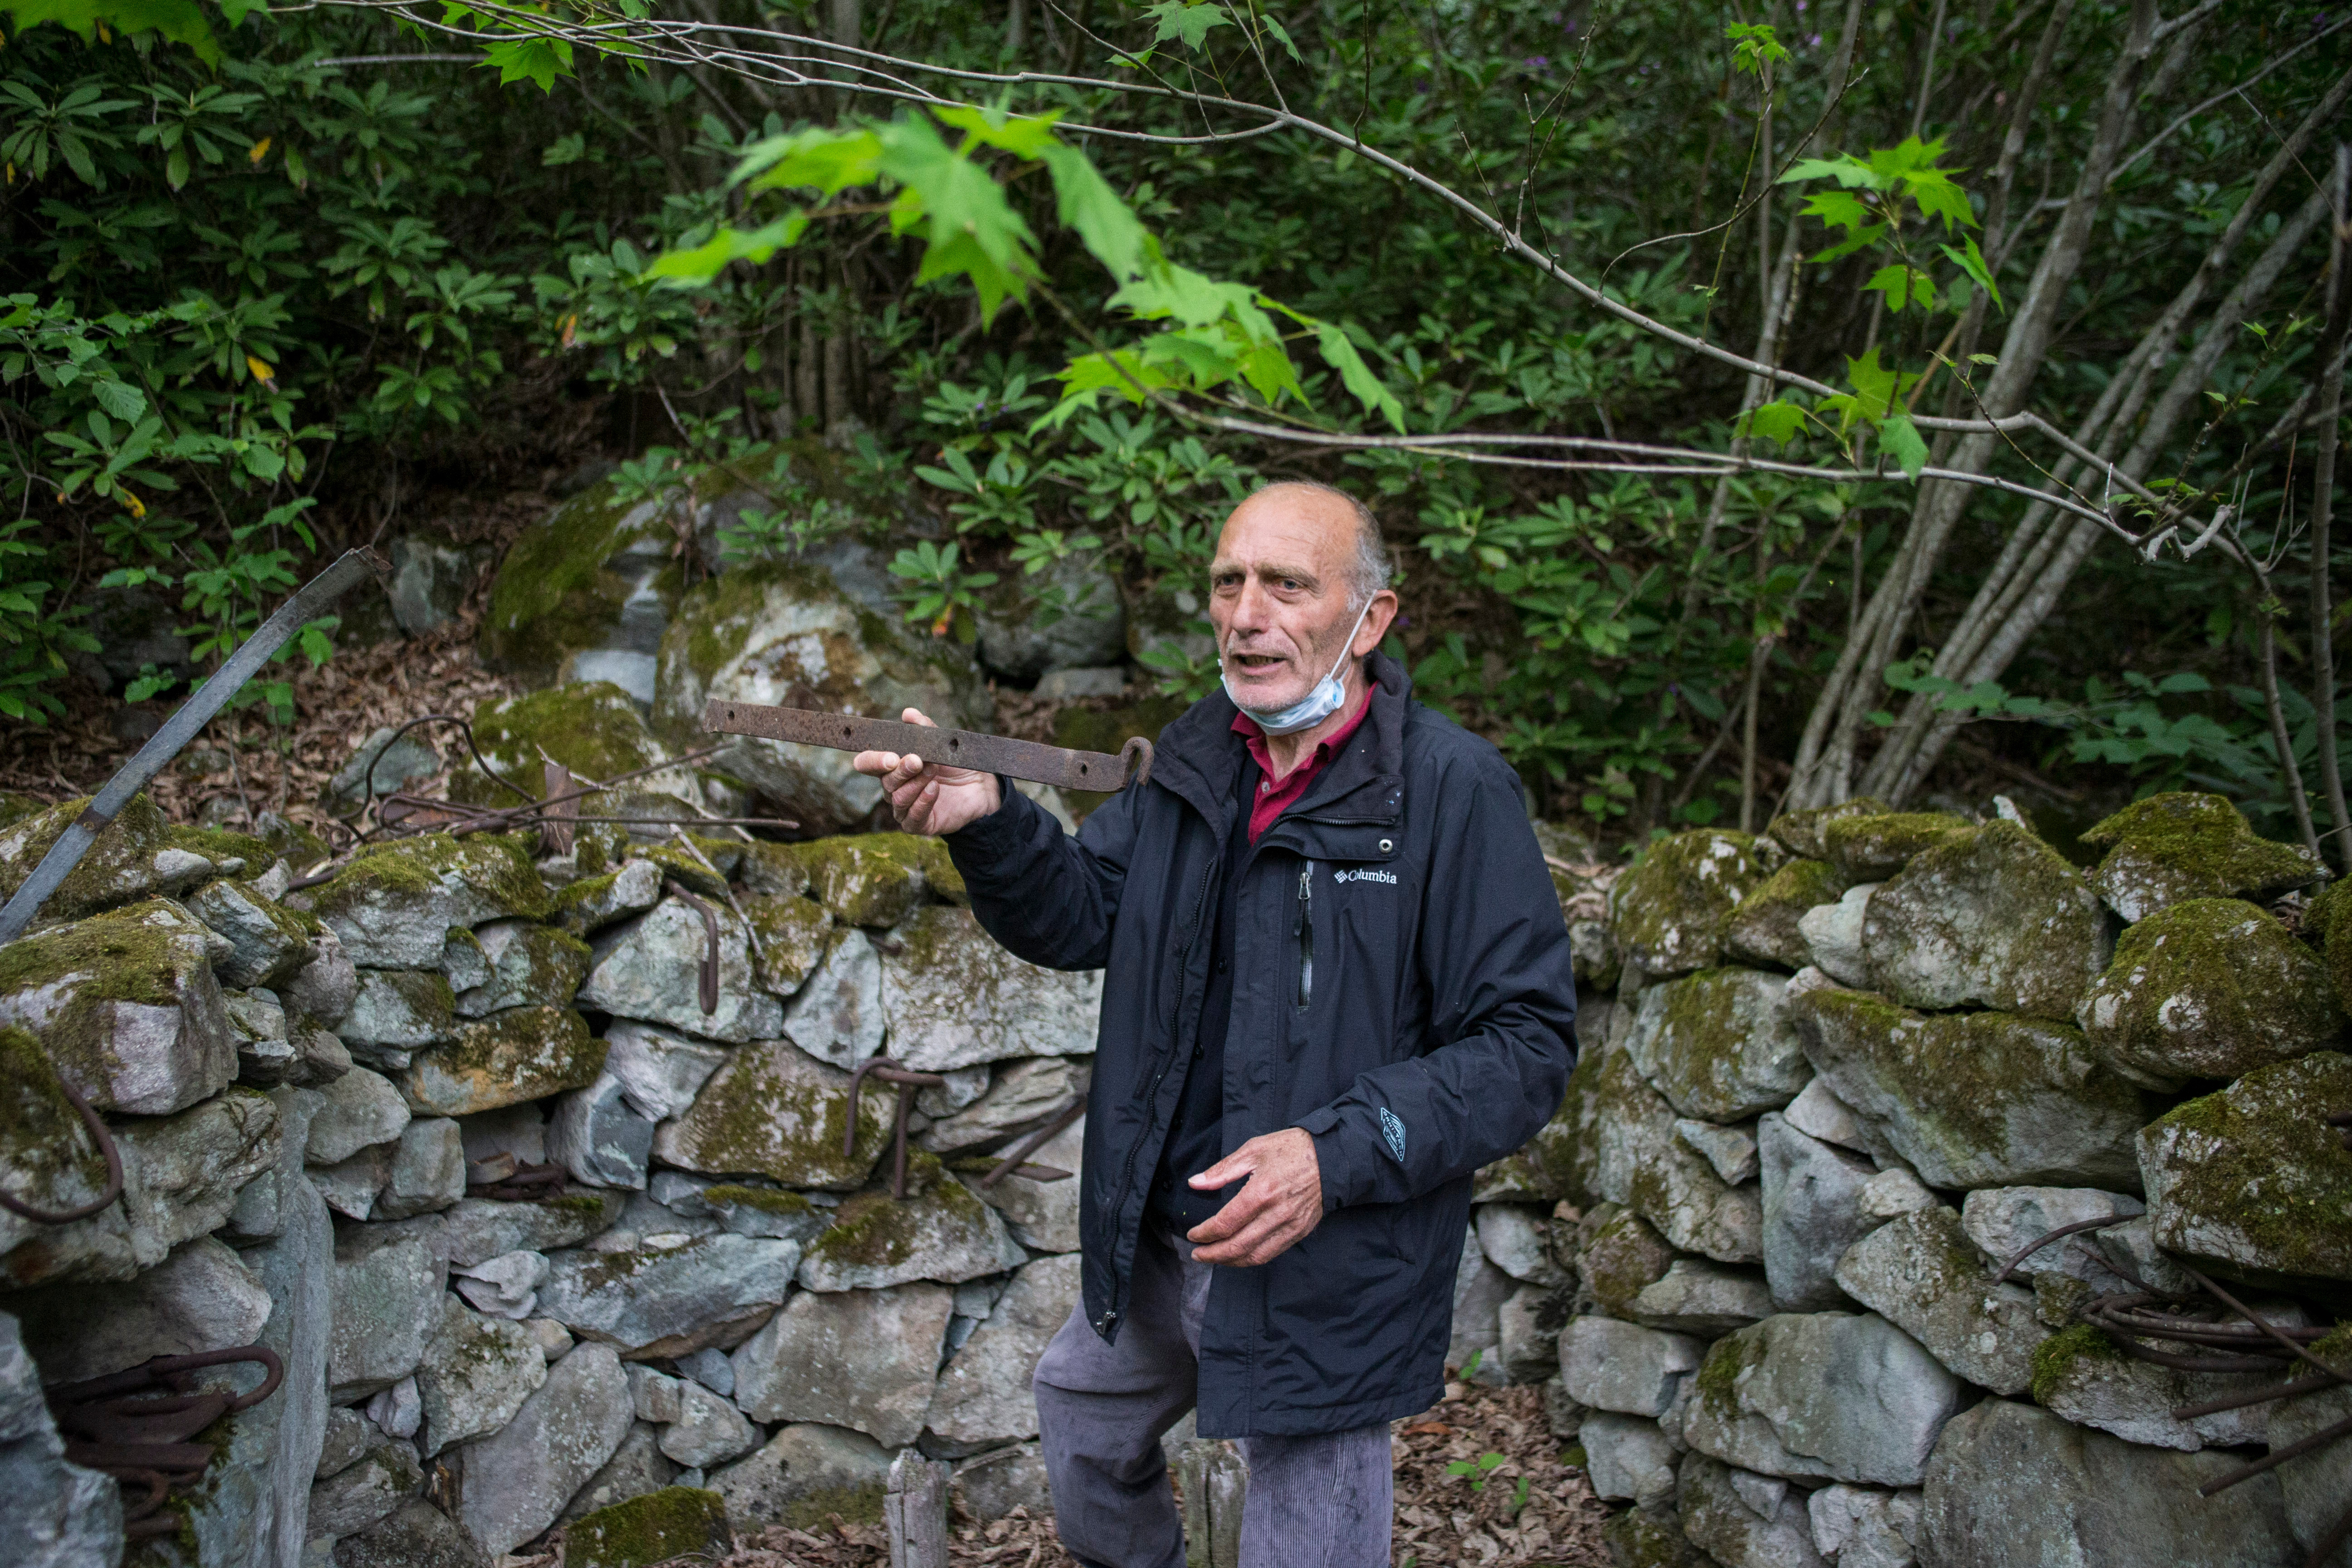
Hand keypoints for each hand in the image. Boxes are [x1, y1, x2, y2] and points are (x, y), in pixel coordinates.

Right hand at [851, 709, 1001, 835]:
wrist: (980, 788)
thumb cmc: (955, 765)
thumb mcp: (942, 744)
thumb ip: (925, 729)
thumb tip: (908, 714)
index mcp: (893, 767)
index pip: (868, 764)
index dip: (872, 760)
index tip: (890, 755)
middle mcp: (895, 788)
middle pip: (886, 781)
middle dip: (901, 770)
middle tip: (917, 760)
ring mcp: (905, 808)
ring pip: (898, 798)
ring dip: (915, 783)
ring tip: (932, 772)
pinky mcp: (920, 824)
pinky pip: (913, 817)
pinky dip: (922, 802)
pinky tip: (934, 789)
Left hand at [1184, 1128, 1323, 1266]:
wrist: (1332, 1156)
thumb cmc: (1291, 1148)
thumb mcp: (1253, 1150)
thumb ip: (1222, 1170)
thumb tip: (1195, 1183)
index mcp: (1261, 1191)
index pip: (1226, 1223)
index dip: (1205, 1233)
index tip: (1193, 1234)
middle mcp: (1276, 1213)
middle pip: (1238, 1246)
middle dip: (1212, 1254)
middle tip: (1197, 1254)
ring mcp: (1290, 1225)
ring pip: (1255, 1256)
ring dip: (1230, 1261)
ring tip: (1214, 1258)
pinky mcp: (1300, 1231)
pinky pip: (1272, 1253)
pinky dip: (1252, 1258)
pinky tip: (1240, 1255)